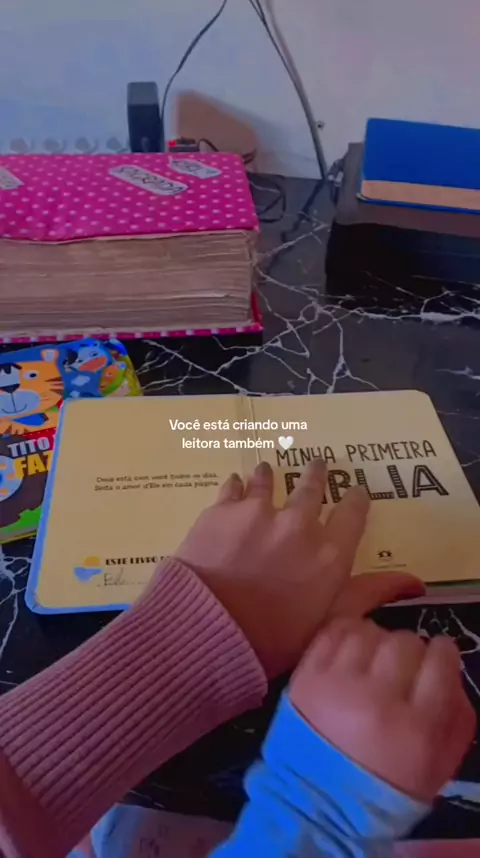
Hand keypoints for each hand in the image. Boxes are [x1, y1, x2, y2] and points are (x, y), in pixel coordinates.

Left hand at [174, 460, 422, 677]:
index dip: (356, 499)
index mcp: (330, 553)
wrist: (207, 630)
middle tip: (318, 464)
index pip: (353, 513)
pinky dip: (237, 485)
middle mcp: (298, 523)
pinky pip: (233, 487)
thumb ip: (369, 595)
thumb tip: (415, 581)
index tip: (356, 492)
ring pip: (268, 480)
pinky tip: (235, 483)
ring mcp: (258, 512)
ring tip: (268, 468)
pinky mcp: (221, 510)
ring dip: (270, 474)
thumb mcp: (329, 623)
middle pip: (312, 488)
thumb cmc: (273, 639)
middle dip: (316, 475)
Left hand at [290, 618, 475, 801]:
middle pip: (404, 643)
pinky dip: (348, 633)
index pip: (440, 662)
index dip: (443, 653)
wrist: (319, 806)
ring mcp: (337, 686)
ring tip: (375, 657)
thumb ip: (457, 718)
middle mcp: (377, 700)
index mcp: (416, 728)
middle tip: (404, 664)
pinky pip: (333, 633)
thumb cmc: (386, 788)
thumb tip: (452, 672)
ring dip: (378, 640)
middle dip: (411, 649)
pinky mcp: (306, 678)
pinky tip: (354, 647)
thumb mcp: (439, 768)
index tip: (439, 656)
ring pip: (368, 633)